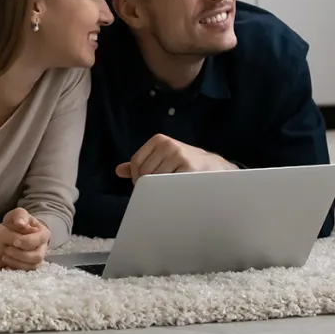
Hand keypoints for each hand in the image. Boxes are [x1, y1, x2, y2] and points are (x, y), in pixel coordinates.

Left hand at [0, 208, 50, 270]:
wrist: (8, 234)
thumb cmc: (15, 223)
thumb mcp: (16, 215)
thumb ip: (19, 216)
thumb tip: (21, 223)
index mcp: (43, 233)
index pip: (38, 240)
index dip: (26, 241)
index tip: (13, 241)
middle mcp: (43, 247)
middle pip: (37, 256)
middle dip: (21, 254)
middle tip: (7, 250)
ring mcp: (37, 257)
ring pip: (32, 265)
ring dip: (17, 262)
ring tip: (4, 256)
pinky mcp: (30, 266)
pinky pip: (26, 272)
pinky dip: (15, 268)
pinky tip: (5, 265)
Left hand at [115, 134, 235, 182]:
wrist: (215, 167)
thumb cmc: (185, 164)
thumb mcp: (163, 157)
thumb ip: (142, 163)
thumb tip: (119, 170)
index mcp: (159, 140)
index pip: (136, 162)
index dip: (137, 178)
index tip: (144, 187)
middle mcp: (168, 145)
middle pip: (145, 173)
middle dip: (148, 186)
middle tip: (158, 191)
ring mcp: (179, 156)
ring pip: (156, 181)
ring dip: (159, 190)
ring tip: (169, 191)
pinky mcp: (189, 168)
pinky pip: (169, 186)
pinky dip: (169, 192)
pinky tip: (176, 193)